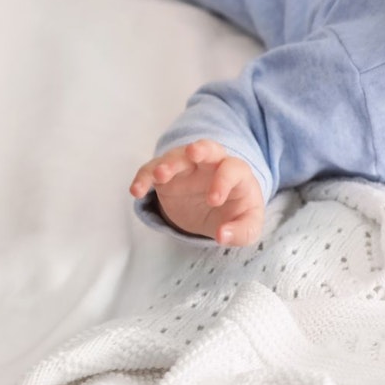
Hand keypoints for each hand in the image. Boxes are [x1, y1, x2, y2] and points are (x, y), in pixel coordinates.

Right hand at [130, 139, 264, 245]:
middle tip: (193, 153)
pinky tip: (137, 191)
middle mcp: (212, 164)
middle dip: (201, 149)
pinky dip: (144, 177)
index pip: (234, 169)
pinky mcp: (166, 176)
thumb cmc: (236, 213)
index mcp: (237, 174)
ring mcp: (188, 167)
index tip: (213, 201)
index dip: (224, 181)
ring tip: (160, 175)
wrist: (215, 211)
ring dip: (168, 163)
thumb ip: (241, 232)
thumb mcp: (247, 227)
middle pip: (209, 148)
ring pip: (177, 156)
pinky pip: (152, 170)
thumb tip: (222, 236)